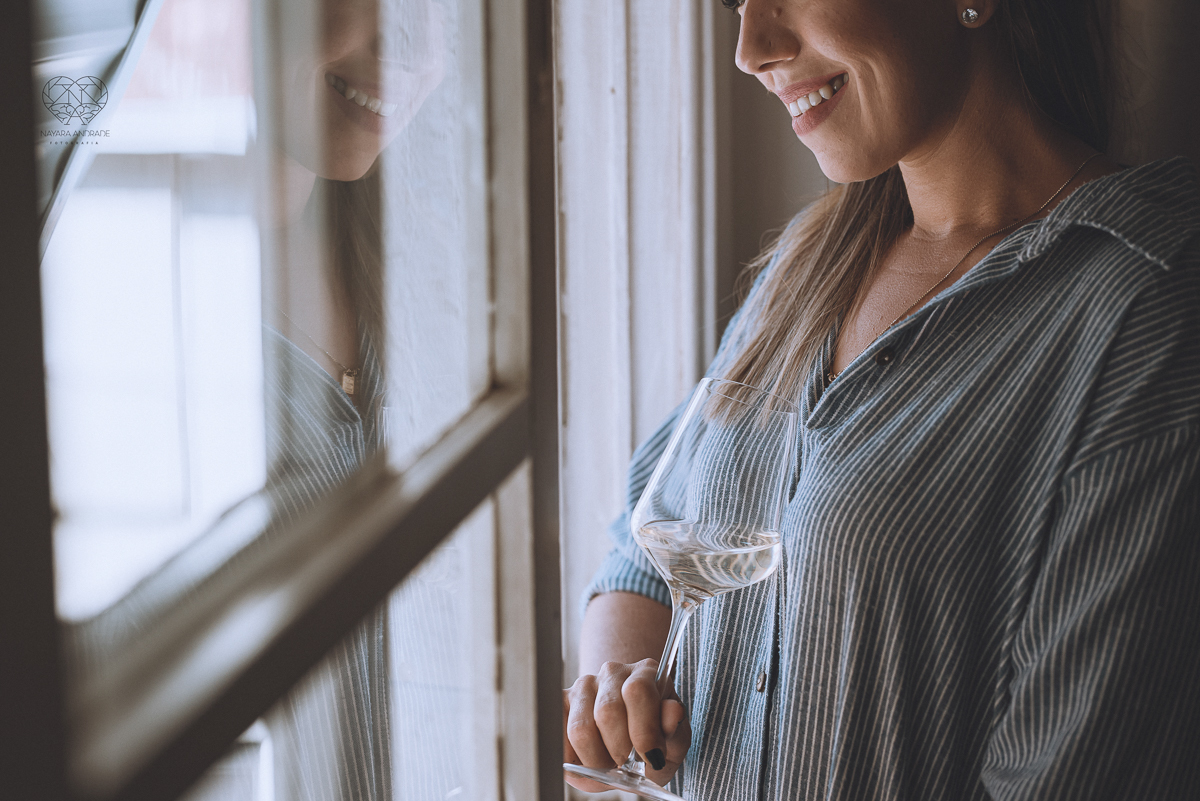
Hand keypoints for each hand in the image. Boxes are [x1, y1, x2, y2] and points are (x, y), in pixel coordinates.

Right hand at [563, 658, 690, 791]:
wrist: (629, 738)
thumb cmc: (654, 738)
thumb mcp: (673, 741)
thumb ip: (675, 729)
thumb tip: (672, 711)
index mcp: (646, 672)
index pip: (638, 691)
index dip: (644, 730)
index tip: (651, 758)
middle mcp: (612, 672)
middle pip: (607, 711)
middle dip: (620, 751)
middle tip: (628, 766)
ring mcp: (583, 686)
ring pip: (581, 729)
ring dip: (597, 761)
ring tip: (609, 766)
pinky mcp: (561, 703)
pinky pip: (559, 736)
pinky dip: (574, 760)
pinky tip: (590, 761)